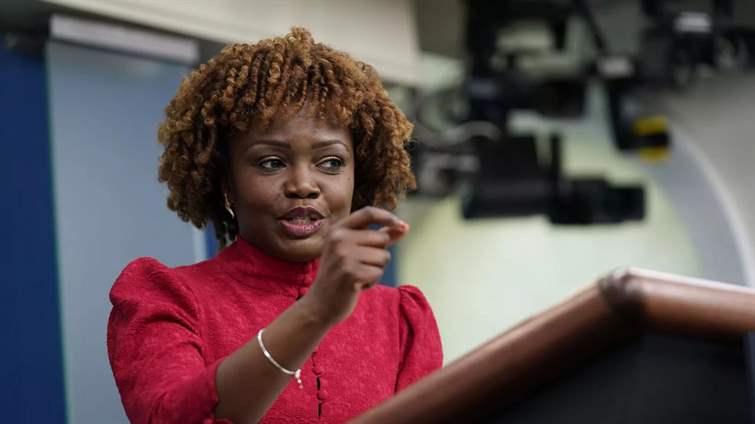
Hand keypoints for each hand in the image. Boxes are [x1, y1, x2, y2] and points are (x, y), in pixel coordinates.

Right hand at [303, 206, 408, 325]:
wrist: (320, 304)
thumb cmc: (341, 274)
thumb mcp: (356, 250)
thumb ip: (380, 236)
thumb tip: (405, 227)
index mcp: (338, 229)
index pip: (368, 213)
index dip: (387, 217)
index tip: (401, 225)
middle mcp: (339, 238)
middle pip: (382, 238)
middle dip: (379, 254)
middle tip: (359, 266)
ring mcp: (343, 255)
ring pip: (383, 256)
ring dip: (376, 269)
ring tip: (357, 276)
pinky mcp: (350, 273)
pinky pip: (378, 272)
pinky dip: (372, 281)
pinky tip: (356, 286)